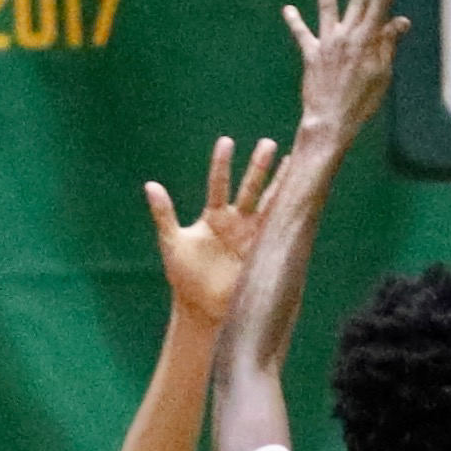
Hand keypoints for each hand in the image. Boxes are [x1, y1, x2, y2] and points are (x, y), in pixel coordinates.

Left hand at [145, 133, 282, 327]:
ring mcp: (252, 235)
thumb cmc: (185, 277)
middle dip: (259, 167)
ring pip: (269, 204)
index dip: (222, 164)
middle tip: (269, 143)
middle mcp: (236, 222)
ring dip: (279, 184)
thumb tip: (151, 185)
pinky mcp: (263, 251)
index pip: (219, 183)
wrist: (202, 308)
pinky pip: (277, 228)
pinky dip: (288, 212)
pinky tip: (299, 196)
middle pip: (250, 188)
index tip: (227, 142)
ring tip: (293, 160)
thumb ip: (164, 214)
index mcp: (214, 216)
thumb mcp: (172, 242)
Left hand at [282, 0, 405, 152]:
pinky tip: (288, 9)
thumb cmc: (361, 103)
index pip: (380, 5)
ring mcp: (327, 43)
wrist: (331, 121)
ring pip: (327, 6)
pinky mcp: (311, 55)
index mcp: (367, 40)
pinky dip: (295, 22)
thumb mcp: (382, 75)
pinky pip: (302, 35)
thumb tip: (400, 21)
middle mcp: (346, 36)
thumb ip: (388, 45)